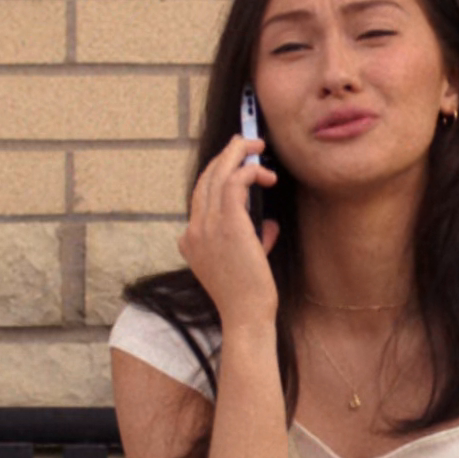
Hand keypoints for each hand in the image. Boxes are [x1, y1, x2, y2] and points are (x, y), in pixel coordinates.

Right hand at [184, 136, 281, 326]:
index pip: (200, 195)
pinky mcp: (228, 225)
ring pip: (217, 174)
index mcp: (190, 240)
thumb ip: (252, 239)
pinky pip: (234, 183)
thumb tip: (267, 224)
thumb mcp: (245, 261)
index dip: (217, 172)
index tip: (235, 161)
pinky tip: (264, 174)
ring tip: (257, 146)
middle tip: (246, 141)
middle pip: (205, 178)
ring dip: (238, 154)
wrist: (246, 316)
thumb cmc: (249, 294)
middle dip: (227, 154)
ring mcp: (207, 227)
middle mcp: (194, 230)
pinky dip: (249, 171)